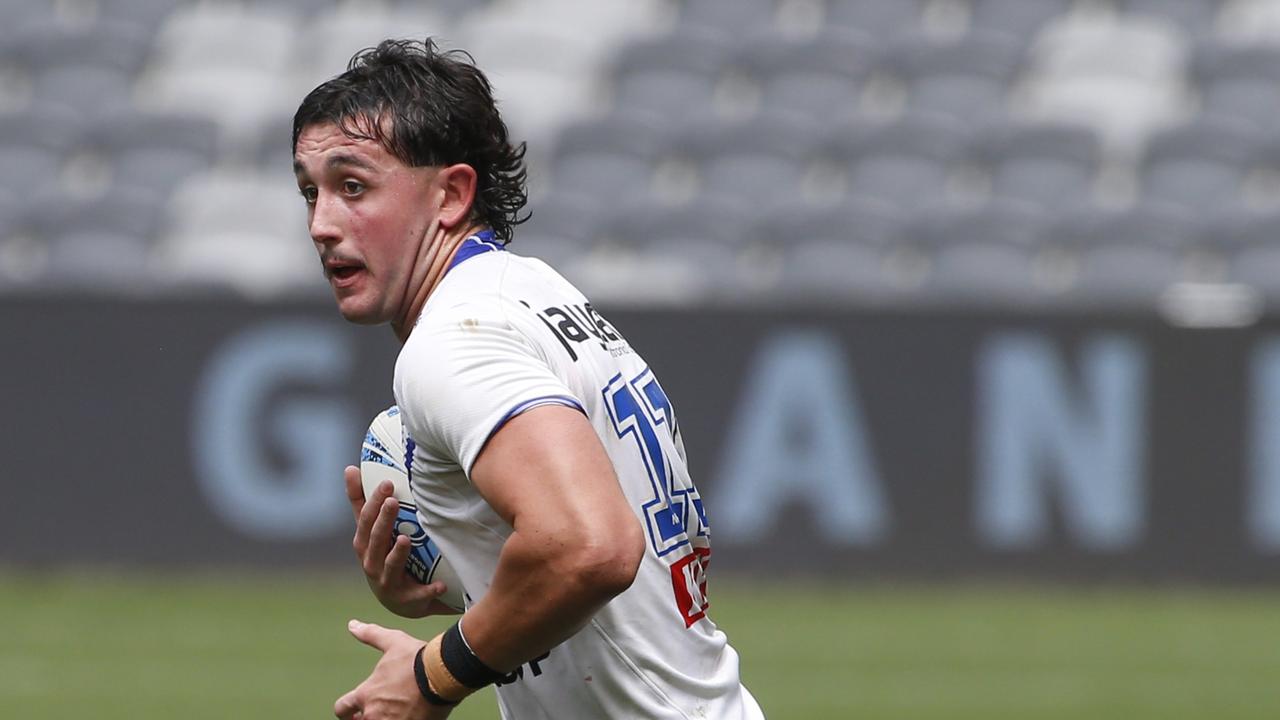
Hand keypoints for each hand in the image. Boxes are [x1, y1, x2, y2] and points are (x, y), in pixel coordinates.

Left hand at [334, 620, 453, 719]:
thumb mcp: (393, 642)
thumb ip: (371, 635)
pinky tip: (410, 716)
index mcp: (366, 694)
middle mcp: (374, 714)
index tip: (352, 710)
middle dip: (364, 718)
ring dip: (383, 719)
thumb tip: (353, 625)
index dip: (346, 710)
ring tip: (395, 713)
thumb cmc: (417, 659)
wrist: (443, 674)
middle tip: (376, 712)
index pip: (342, 709)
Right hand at [345, 466, 454, 617]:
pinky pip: (418, 595)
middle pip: (376, 540)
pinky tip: (441, 585)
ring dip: (398, 553)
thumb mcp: (371, 532)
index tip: (387, 483)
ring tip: (405, 539)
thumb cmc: (383, 556)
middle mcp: (371, 564)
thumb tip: (350, 467)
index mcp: (364, 545)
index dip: (373, 502)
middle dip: (383, 520)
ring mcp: (387, 583)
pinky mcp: (406, 600)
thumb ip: (361, 502)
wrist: (400, 601)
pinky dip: (429, 591)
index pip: (365, 520)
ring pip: (391, 566)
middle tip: (392, 500)